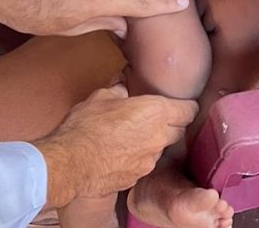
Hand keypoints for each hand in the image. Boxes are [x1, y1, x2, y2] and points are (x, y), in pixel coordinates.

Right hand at [36, 85, 197, 206]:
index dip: (187, 106)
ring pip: (162, 148)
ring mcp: (149, 160)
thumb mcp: (102, 96)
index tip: (183, 105)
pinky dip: (141, 156)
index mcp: (154, 111)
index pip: (188, 110)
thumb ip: (119, 89)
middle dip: (173, 123)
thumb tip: (124, 83)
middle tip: (158, 117)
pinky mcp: (137, 177)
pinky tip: (125, 152)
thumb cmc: (85, 126)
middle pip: (179, 130)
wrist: (70, 163)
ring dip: (156, 141)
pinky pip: (146, 163)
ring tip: (137, 135)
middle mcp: (158, 136)